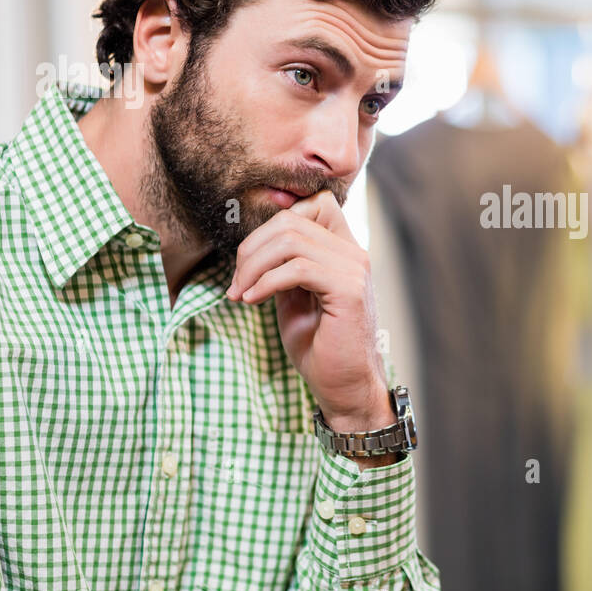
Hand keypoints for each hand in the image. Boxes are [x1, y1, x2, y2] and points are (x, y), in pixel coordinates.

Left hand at [225, 190, 393, 446]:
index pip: (313, 204)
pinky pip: (297, 269)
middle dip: (252, 248)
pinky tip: (252, 301)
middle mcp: (354, 253)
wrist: (344, 386)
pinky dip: (266, 283)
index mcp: (344, 250)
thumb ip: (285, 265)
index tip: (252, 257)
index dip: (276, 220)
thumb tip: (256, 241)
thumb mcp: (295, 296)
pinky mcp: (349, 290)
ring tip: (241, 294)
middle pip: (292, 219)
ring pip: (291, 240)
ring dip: (253, 267)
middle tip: (236, 282)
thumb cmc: (319, 345)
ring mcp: (355, 269)